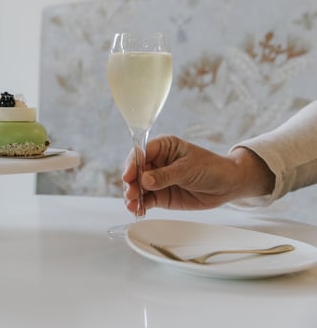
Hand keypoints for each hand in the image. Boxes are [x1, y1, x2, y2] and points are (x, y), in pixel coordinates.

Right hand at [122, 136, 274, 211]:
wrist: (228, 185)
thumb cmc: (211, 168)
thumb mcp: (188, 169)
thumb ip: (165, 175)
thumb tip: (145, 180)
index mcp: (163, 147)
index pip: (141, 153)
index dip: (132, 164)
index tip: (128, 175)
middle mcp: (156, 162)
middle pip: (136, 171)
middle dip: (131, 183)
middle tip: (131, 193)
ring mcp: (157, 180)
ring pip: (138, 187)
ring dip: (133, 196)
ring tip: (132, 204)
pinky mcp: (160, 196)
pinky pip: (146, 200)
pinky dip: (140, 205)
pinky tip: (137, 210)